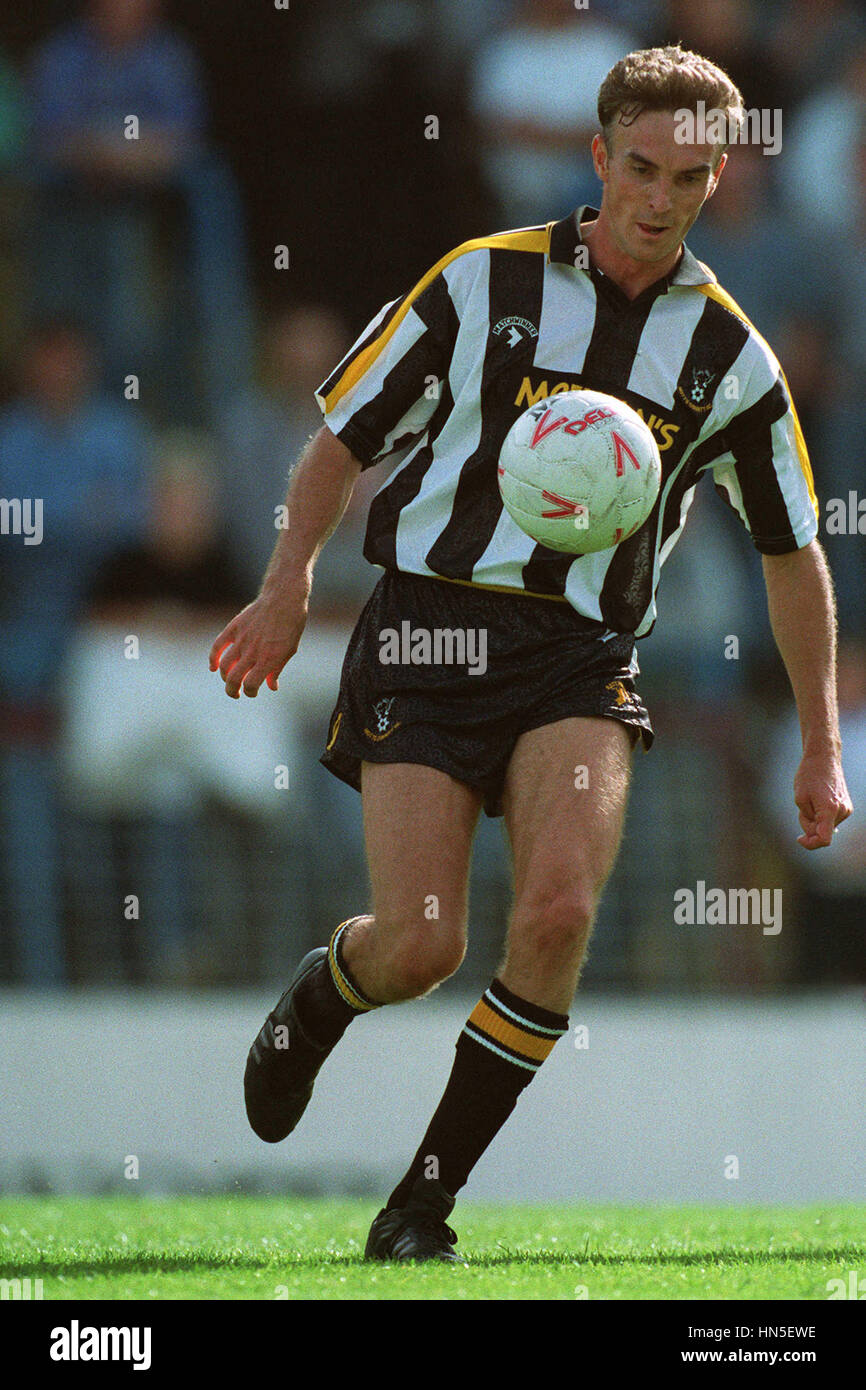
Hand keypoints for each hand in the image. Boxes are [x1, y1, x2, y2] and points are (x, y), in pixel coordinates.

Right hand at [209, 584, 307, 698]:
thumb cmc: (291, 625)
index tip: (253, 691)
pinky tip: (214, 667)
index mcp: (269, 659)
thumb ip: (277, 669)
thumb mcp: (289, 650)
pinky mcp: (235, 628)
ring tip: (229, 681)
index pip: (251, 685)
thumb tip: (271, 687)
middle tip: (236, 693)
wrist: (284, 598)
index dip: (250, 692)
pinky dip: (213, 659)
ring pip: (225, 666)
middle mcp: (253, 651)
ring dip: (224, 678)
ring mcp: (242, 639)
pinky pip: (218, 646)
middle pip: (234, 679)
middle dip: (233, 691)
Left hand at [793, 750, 852, 849]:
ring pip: (825, 826)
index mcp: (829, 809)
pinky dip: (821, 815)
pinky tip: (818, 801)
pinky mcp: (846, 807)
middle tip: (802, 808)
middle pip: (822, 832)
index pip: (824, 839)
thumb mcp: (800, 798)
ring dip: (814, 819)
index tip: (799, 839)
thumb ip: (807, 820)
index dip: (811, 844)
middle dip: (808, 825)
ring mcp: (846, 809)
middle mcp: (842, 811)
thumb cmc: (809, 776)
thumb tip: (816, 833)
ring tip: (811, 800)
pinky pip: (830, 819)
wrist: (824, 758)